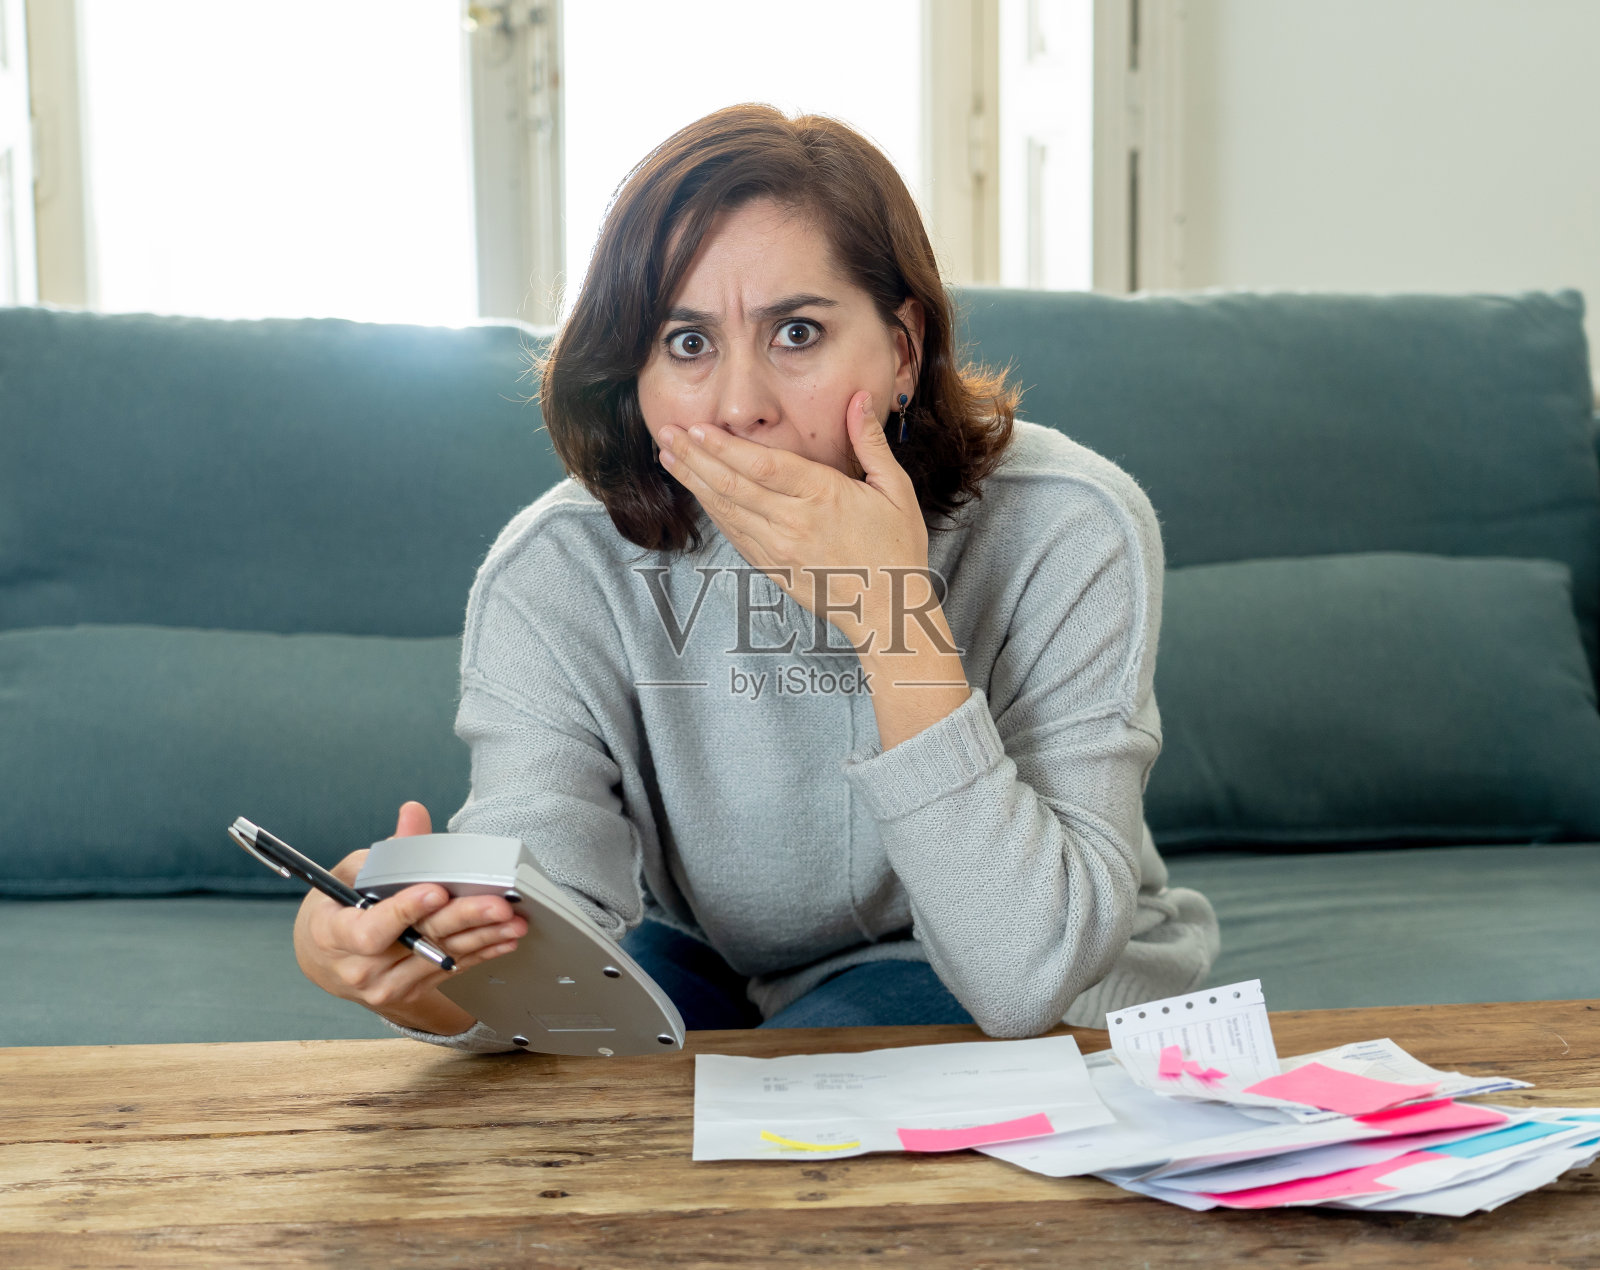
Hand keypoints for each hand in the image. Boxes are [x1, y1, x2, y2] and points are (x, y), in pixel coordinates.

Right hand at [292, 801, 528, 1034]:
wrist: (326, 961)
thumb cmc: (336, 911)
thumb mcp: (349, 875)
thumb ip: (386, 850)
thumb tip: (414, 814)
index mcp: (333, 934)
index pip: (370, 930)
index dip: (404, 912)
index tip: (436, 892)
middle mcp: (360, 967)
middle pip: (418, 942)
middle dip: (462, 920)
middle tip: (497, 905)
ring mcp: (385, 985)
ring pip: (441, 959)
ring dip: (482, 938)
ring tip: (513, 921)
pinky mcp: (409, 992)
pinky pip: (450, 971)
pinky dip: (480, 953)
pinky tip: (504, 939)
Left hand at [655, 390, 929, 650]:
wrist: (888, 611)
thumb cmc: (896, 549)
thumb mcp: (895, 490)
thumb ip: (871, 443)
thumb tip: (858, 399)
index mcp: (823, 497)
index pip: (764, 467)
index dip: (726, 447)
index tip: (698, 428)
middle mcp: (793, 523)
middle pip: (733, 485)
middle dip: (696, 457)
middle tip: (666, 434)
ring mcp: (779, 549)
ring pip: (727, 510)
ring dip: (695, 482)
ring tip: (669, 457)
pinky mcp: (772, 568)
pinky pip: (735, 536)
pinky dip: (713, 512)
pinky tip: (698, 494)